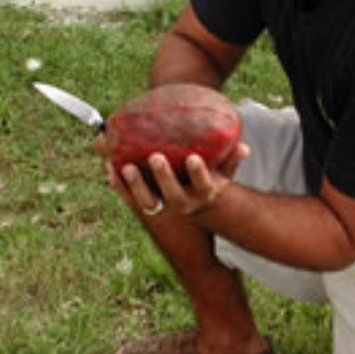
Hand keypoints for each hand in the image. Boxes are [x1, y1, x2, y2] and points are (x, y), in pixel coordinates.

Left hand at [111, 143, 249, 219]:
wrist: (193, 203)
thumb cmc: (209, 179)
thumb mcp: (224, 172)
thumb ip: (232, 159)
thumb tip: (244, 147)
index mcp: (203, 194)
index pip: (203, 185)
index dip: (198, 174)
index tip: (194, 159)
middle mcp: (182, 204)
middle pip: (172, 195)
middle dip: (164, 178)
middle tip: (156, 157)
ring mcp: (162, 206)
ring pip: (147, 201)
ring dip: (135, 185)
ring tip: (126, 167)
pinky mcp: (145, 204)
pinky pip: (129, 197)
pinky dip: (119, 185)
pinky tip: (110, 167)